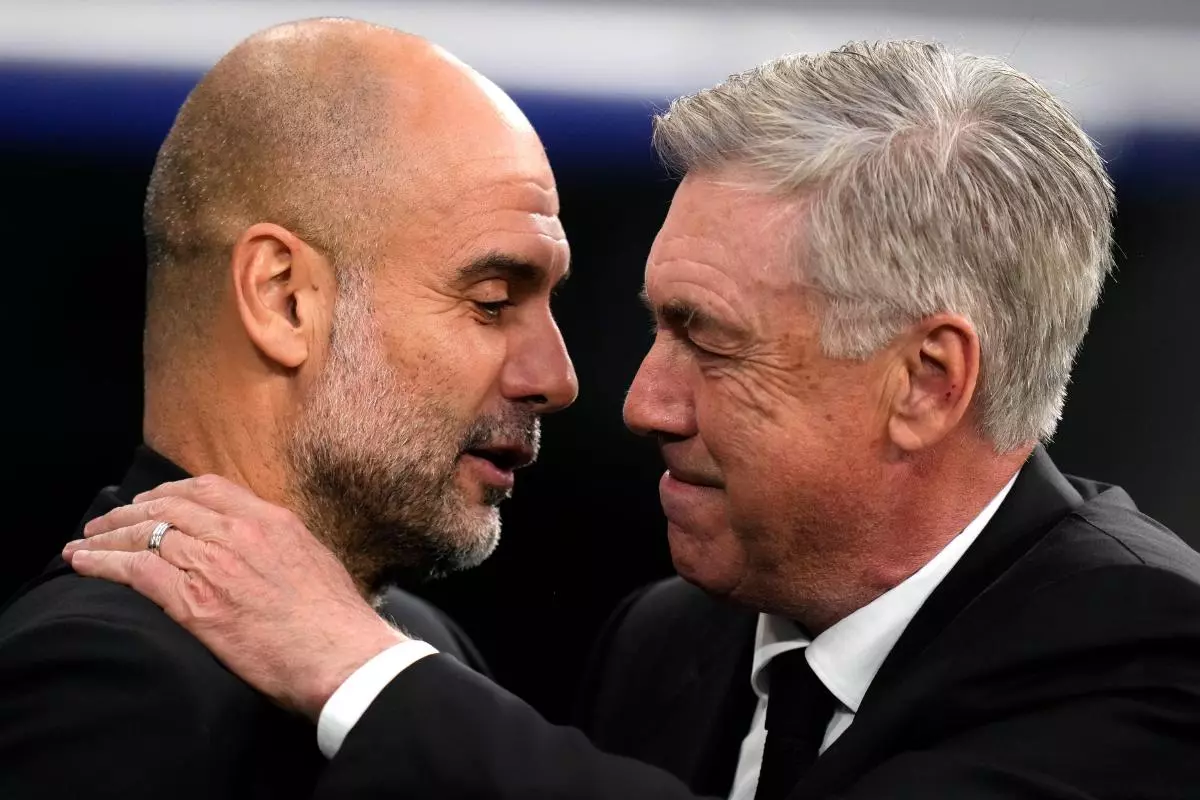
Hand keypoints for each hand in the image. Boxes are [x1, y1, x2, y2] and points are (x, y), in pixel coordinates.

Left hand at [62, 475, 406, 719]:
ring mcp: (215, 562)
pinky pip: (136, 570)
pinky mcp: (194, 599)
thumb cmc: (333, 619)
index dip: (169, 491)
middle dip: (128, 512)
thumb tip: (264, 551)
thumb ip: (281, 546)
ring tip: (83, 543)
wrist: (338, 652)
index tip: (150, 501)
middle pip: (168, 507)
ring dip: (107, 537)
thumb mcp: (313, 561)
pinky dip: (104, 564)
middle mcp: (239, 531)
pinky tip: (84, 565)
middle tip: (104, 522)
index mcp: (270, 520)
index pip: (208, 488)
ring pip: (145, 533)